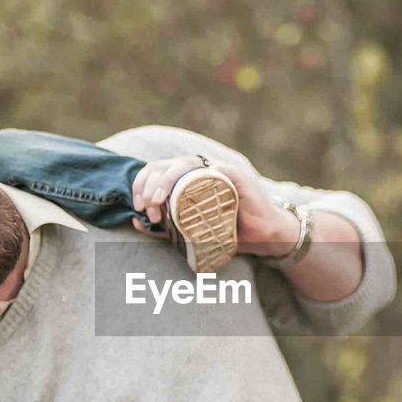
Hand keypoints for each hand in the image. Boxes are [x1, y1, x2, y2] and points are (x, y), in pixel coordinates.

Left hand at [129, 156, 297, 255]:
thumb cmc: (229, 231)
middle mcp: (200, 169)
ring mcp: (218, 169)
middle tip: (145, 207)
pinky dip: (199, 176)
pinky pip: (214, 169)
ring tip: (156, 201)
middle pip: (166, 164)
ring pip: (184, 164)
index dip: (141, 184)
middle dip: (149, 183)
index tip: (137, 207)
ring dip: (165, 180)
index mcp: (187, 177)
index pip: (157, 170)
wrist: (264, 237)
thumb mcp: (190, 231)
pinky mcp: (235, 175)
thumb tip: (137, 222)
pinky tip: (188, 191)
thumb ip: (165, 227)